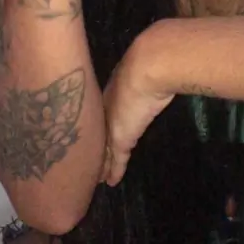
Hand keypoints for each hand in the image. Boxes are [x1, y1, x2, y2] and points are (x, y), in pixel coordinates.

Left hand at [102, 30, 174, 186]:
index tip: (90, 136)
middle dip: (92, 145)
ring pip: (102, 147)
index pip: (100, 115)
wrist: (148, 65)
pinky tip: (111, 183)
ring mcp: (111, 122)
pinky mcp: (120, 137)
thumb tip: (158, 65)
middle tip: (85, 160)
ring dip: (99, 161)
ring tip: (93, 174)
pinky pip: (115, 159)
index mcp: (110, 89)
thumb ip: (144, 72)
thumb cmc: (148, 60)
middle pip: (96, 132)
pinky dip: (113, 171)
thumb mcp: (142, 68)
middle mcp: (106, 107)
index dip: (96, 126)